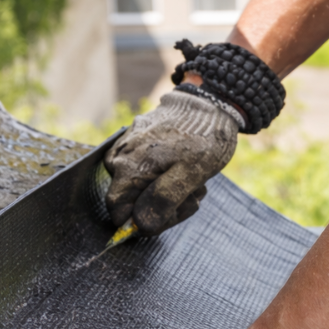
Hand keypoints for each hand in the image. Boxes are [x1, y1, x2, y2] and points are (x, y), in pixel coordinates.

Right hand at [104, 89, 239, 235]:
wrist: (210, 104)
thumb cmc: (204, 138)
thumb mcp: (192, 174)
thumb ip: (164, 200)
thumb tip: (141, 224)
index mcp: (128, 167)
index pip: (118, 213)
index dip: (144, 220)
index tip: (172, 212)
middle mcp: (119, 157)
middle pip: (131, 203)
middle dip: (163, 206)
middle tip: (192, 194)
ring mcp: (125, 148)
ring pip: (139, 190)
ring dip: (168, 194)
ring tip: (192, 181)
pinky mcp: (134, 144)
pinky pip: (143, 173)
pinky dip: (164, 178)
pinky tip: (184, 171)